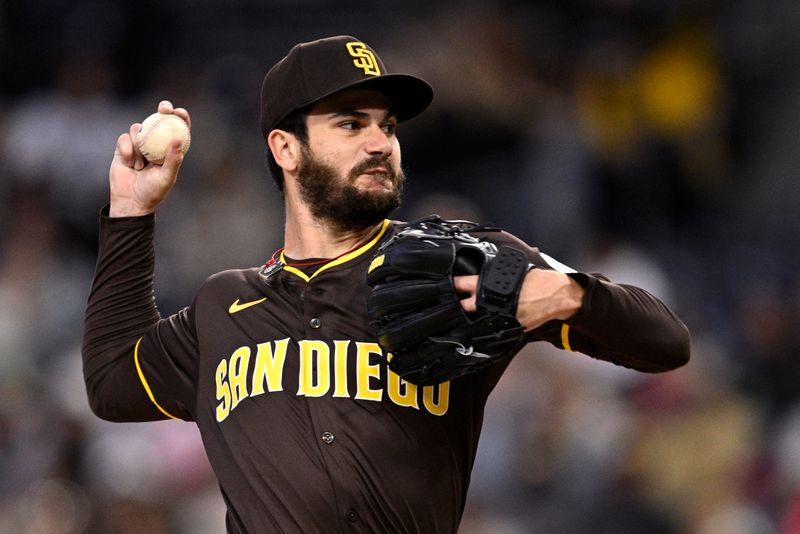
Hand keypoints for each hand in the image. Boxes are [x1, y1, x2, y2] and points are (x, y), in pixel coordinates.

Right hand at [109, 100, 190, 216]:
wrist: (130, 201)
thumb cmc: (153, 192)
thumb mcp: (166, 177)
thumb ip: (173, 160)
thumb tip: (178, 139)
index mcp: (169, 150)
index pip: (178, 129)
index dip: (180, 117)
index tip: (179, 112)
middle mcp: (155, 144)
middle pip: (160, 120)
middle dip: (163, 109)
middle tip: (164, 108)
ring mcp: (139, 145)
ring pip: (139, 129)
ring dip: (140, 144)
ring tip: (140, 165)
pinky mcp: (123, 148)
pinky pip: (124, 138)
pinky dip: (127, 149)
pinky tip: (130, 163)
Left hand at [454, 269, 583, 330]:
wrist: (552, 294)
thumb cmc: (533, 280)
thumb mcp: (509, 271)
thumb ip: (493, 276)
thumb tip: (481, 277)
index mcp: (486, 283)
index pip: (460, 284)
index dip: (450, 286)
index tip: (442, 288)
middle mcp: (487, 300)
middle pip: (462, 306)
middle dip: (454, 308)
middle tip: (447, 309)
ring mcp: (495, 315)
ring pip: (474, 321)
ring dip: (469, 320)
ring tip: (463, 321)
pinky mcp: (505, 326)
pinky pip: (491, 329)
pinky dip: (487, 329)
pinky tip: (484, 328)